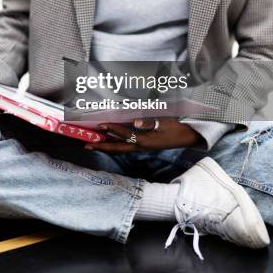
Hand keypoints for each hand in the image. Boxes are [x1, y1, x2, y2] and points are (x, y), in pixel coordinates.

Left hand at [84, 119, 203, 152]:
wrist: (185, 138)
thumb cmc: (174, 129)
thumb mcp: (164, 124)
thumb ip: (150, 123)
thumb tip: (136, 122)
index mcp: (145, 140)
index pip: (125, 135)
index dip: (112, 129)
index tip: (101, 125)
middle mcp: (140, 146)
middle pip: (117, 148)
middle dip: (102, 147)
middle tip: (87, 145)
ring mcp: (141, 148)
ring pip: (120, 149)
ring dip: (106, 147)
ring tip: (94, 145)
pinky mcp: (143, 146)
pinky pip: (125, 147)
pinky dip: (115, 145)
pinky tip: (110, 143)